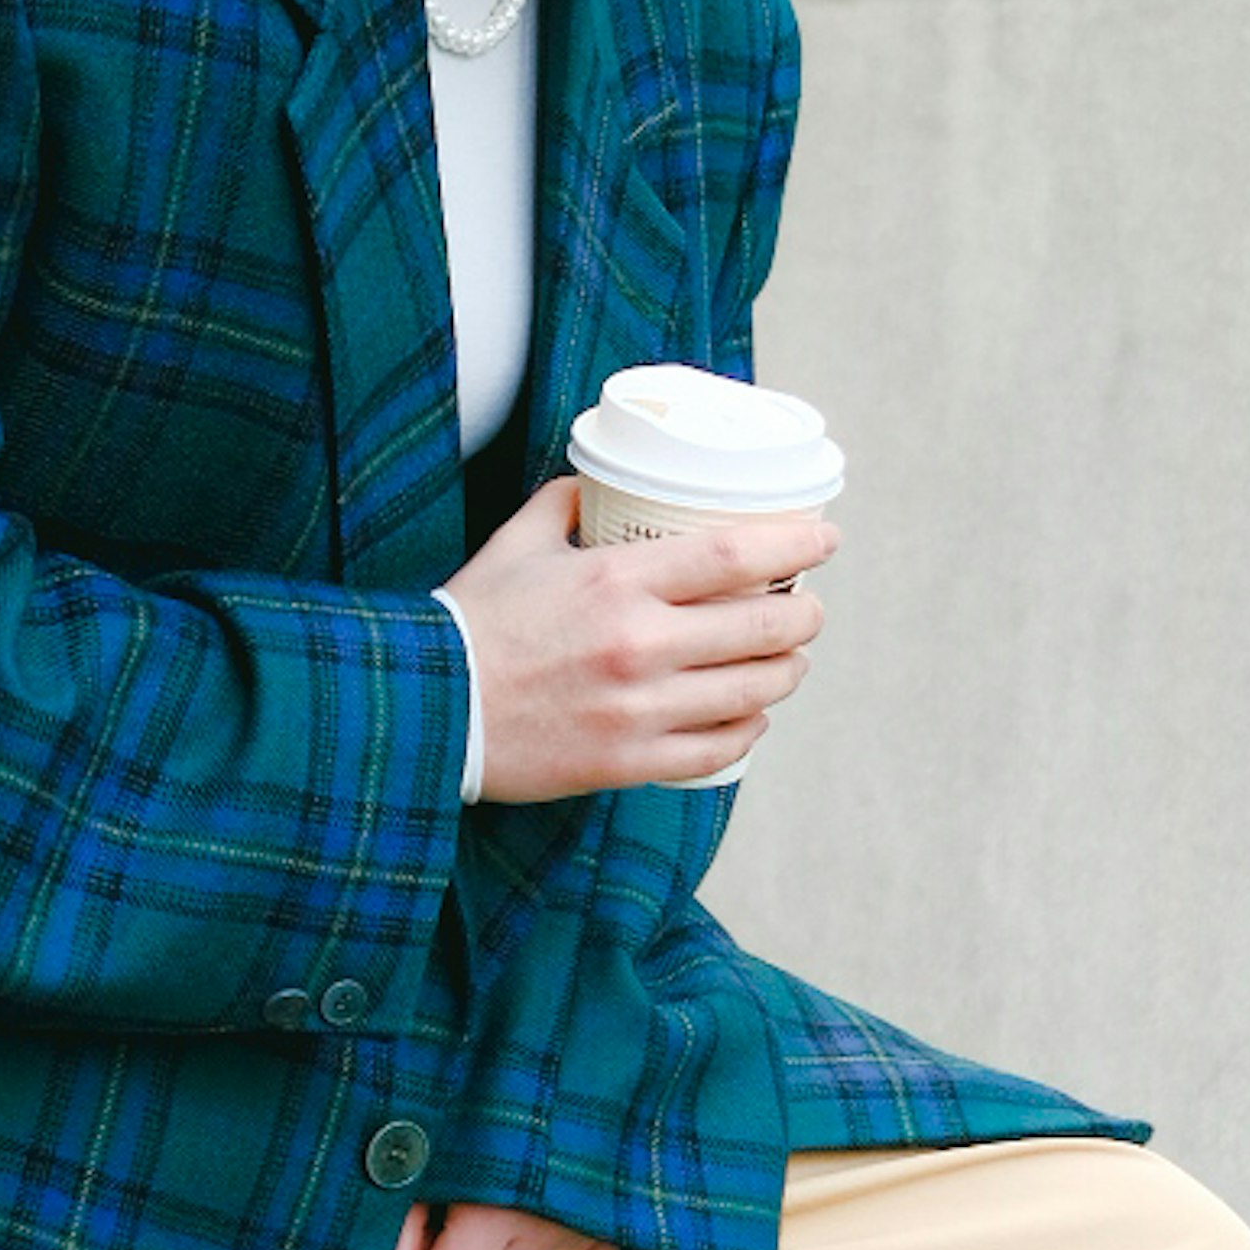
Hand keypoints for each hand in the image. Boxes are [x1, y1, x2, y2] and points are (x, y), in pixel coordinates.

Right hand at [440, 475, 832, 803]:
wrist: (425, 710)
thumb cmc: (469, 625)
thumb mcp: (515, 544)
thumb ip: (562, 506)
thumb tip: (595, 486)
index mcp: (615, 580)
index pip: (735, 556)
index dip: (795, 543)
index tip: (824, 538)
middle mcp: (638, 644)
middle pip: (763, 626)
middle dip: (805, 615)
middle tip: (810, 607)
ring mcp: (638, 709)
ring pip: (754, 691)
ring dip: (785, 671)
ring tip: (787, 660)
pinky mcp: (627, 763)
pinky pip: (718, 749)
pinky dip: (747, 729)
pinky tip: (749, 715)